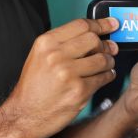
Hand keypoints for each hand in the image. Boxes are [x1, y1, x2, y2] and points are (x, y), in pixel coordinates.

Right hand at [4, 18, 118, 137]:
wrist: (25, 113)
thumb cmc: (34, 85)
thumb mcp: (40, 55)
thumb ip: (62, 42)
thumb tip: (92, 34)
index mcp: (46, 43)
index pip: (80, 25)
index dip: (100, 23)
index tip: (111, 24)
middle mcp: (56, 55)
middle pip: (93, 40)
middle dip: (105, 44)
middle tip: (110, 48)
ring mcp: (68, 74)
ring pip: (102, 59)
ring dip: (108, 61)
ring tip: (106, 64)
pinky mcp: (79, 91)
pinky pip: (103, 78)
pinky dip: (108, 76)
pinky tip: (104, 76)